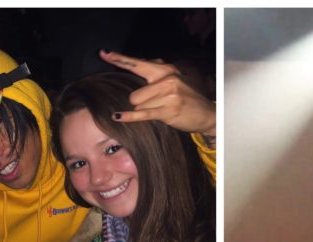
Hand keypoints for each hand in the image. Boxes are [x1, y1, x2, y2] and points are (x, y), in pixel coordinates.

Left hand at [99, 49, 215, 136]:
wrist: (207, 114)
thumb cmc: (187, 99)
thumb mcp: (173, 81)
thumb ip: (156, 73)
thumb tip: (140, 62)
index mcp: (166, 70)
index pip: (138, 64)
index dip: (120, 59)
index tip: (105, 54)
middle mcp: (168, 79)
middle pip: (134, 94)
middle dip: (139, 103)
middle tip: (154, 106)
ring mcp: (169, 95)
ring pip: (138, 105)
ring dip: (145, 111)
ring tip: (161, 111)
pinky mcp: (168, 110)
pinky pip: (142, 114)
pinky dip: (129, 117)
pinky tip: (118, 116)